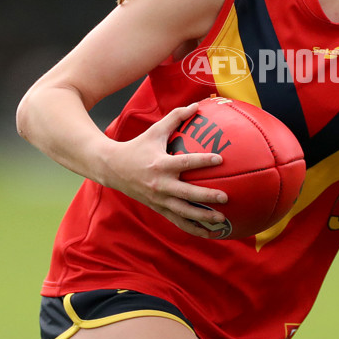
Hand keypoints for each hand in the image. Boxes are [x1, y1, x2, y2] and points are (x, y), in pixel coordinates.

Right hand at [106, 103, 228, 237]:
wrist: (112, 168)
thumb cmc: (138, 147)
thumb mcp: (155, 131)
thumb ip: (176, 118)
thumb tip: (196, 105)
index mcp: (161, 165)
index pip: (185, 163)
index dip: (203, 160)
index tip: (220, 159)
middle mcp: (160, 185)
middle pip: (187, 194)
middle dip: (207, 197)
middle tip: (226, 197)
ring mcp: (159, 200)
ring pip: (184, 213)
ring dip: (203, 218)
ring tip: (222, 220)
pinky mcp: (158, 209)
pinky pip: (178, 222)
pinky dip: (194, 229)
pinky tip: (211, 233)